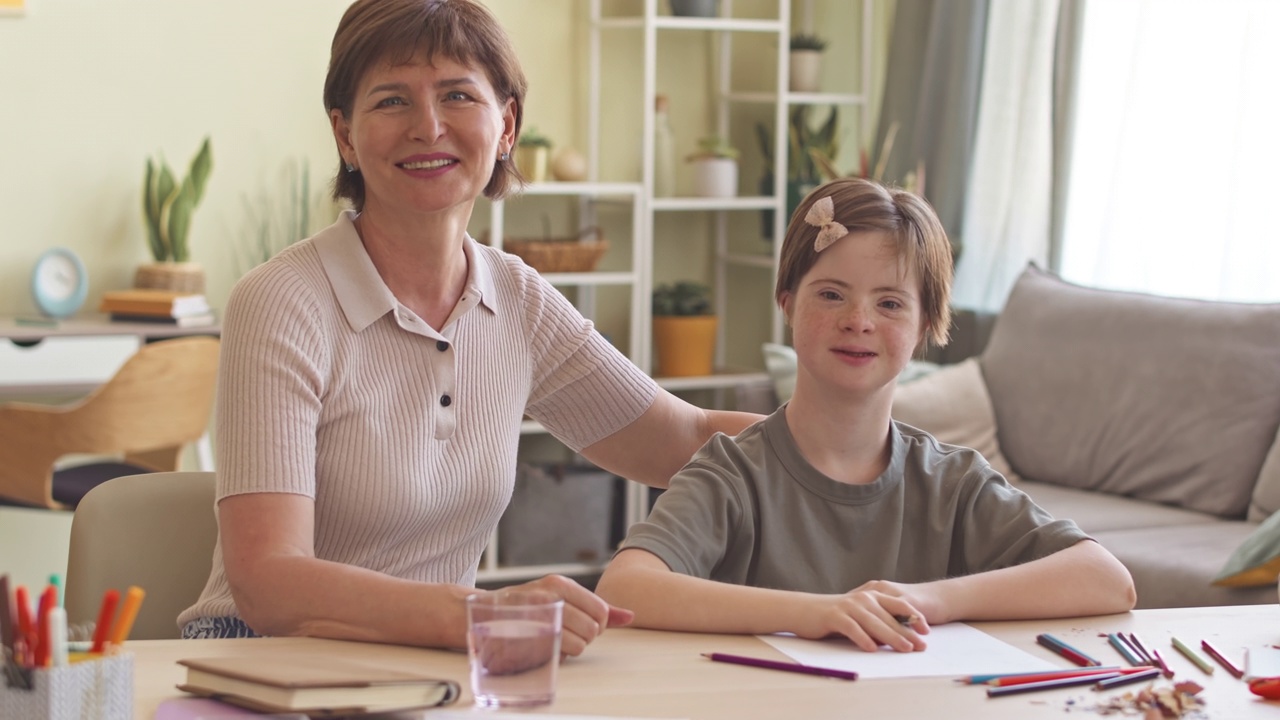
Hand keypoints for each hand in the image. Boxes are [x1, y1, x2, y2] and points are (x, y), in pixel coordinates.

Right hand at [505, 574, 632, 657]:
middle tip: (566, 631)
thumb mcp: (562, 597)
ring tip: (554, 636)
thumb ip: (596, 606)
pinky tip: (546, 644)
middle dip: (585, 636)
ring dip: (572, 646)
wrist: (487, 614)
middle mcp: (550, 596)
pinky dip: (559, 654)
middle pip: (593, 629)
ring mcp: (539, 617)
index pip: (601, 611)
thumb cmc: (531, 606)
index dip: (597, 623)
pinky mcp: (530, 636)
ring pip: (580, 643)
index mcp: (561, 584)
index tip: (582, 623)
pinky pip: (563, 653)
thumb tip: (630, 616)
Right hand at [793, 584, 929, 652]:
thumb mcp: (859, 615)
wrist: (804, 610)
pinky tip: (872, 648)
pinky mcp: (835, 616)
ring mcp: (850, 606)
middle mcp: (863, 598)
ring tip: (904, 648)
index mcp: (872, 596)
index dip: (915, 617)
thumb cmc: (834, 616)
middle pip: (890, 617)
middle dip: (908, 632)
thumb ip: (876, 623)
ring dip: (891, 637)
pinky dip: (863, 638)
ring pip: (875, 623)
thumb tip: (896, 639)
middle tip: (921, 646)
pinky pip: (852, 628)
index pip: (899, 606)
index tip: (927, 631)